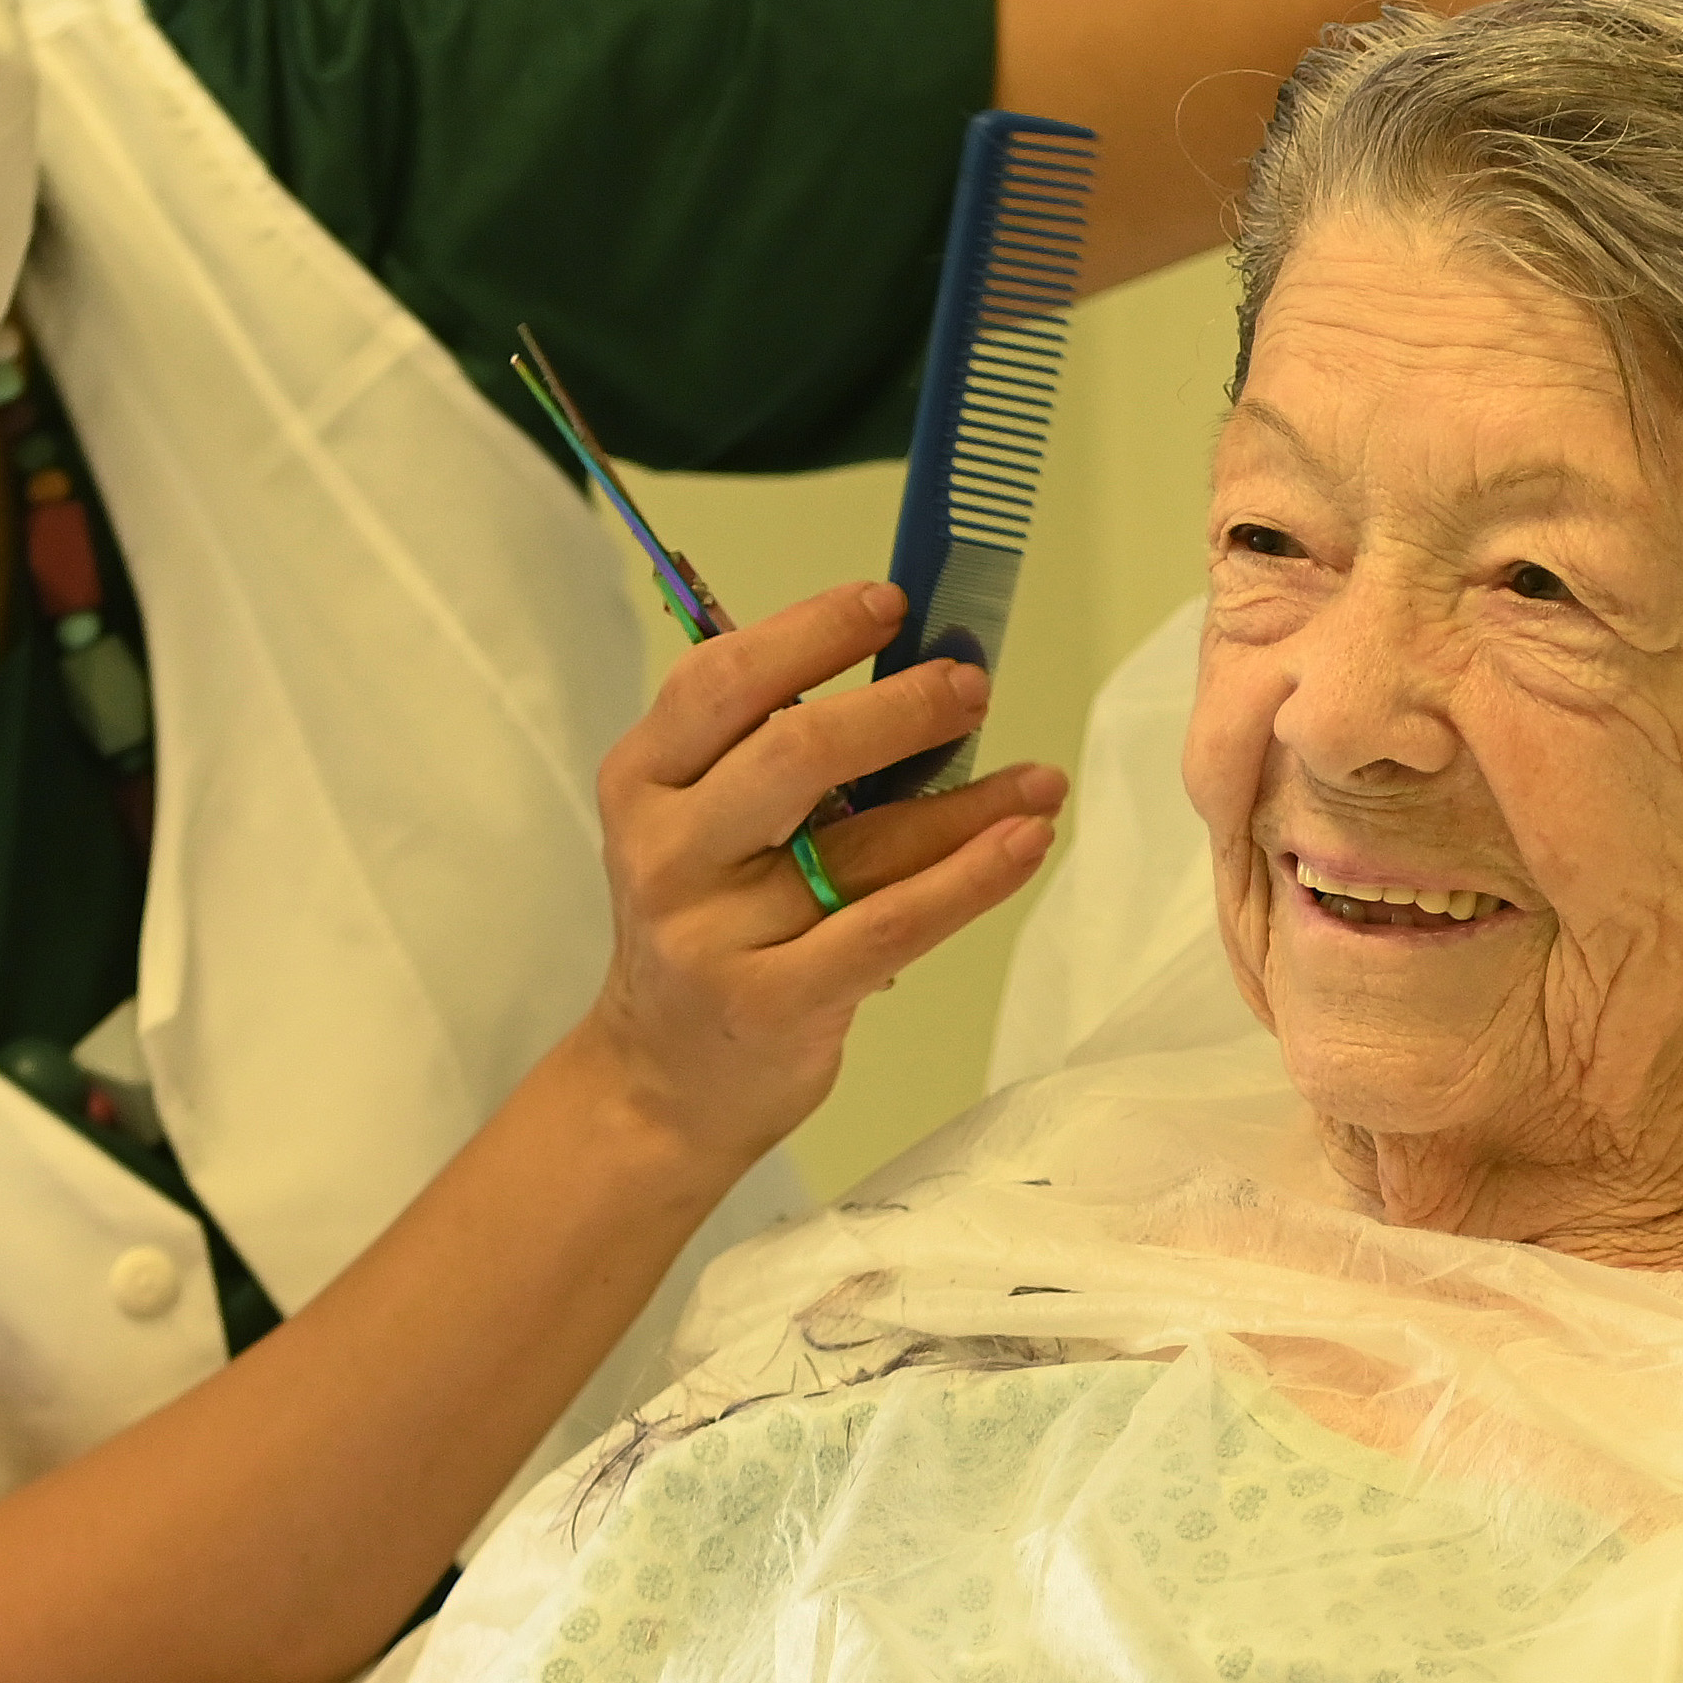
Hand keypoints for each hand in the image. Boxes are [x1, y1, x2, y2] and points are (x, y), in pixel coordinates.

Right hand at [577, 581, 1064, 1168]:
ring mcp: (713, 932)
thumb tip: (916, 675)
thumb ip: (770, 754)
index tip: (893, 602)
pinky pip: (890, 927)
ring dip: (968, 802)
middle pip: (793, 753)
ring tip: (1040, 781)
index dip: (813, 632)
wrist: (662, 1079)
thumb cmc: (705, 924)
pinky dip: (969, 880)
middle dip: (899, 709)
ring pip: (862, 845)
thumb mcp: (699, 827)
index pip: (721, 680)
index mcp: (641, 780)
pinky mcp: (772, 1002)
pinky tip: (1022, 845)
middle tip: (972, 688)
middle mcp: (666, 850)